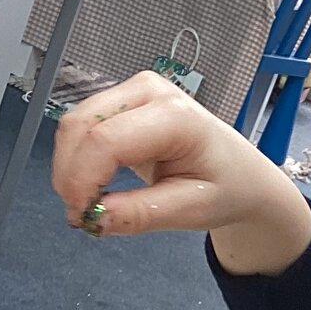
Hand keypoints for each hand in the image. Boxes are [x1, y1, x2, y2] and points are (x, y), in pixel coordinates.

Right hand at [48, 71, 310, 274]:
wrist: (241, 174)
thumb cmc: (227, 188)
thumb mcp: (191, 211)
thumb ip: (141, 214)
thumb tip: (93, 218)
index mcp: (175, 115)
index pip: (106, 140)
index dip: (82, 179)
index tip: (80, 217)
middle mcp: (149, 91)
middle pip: (81, 125)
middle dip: (69, 174)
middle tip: (80, 216)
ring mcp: (133, 90)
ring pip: (74, 124)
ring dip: (69, 167)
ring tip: (88, 204)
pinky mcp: (122, 100)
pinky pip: (83, 127)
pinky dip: (78, 159)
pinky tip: (94, 186)